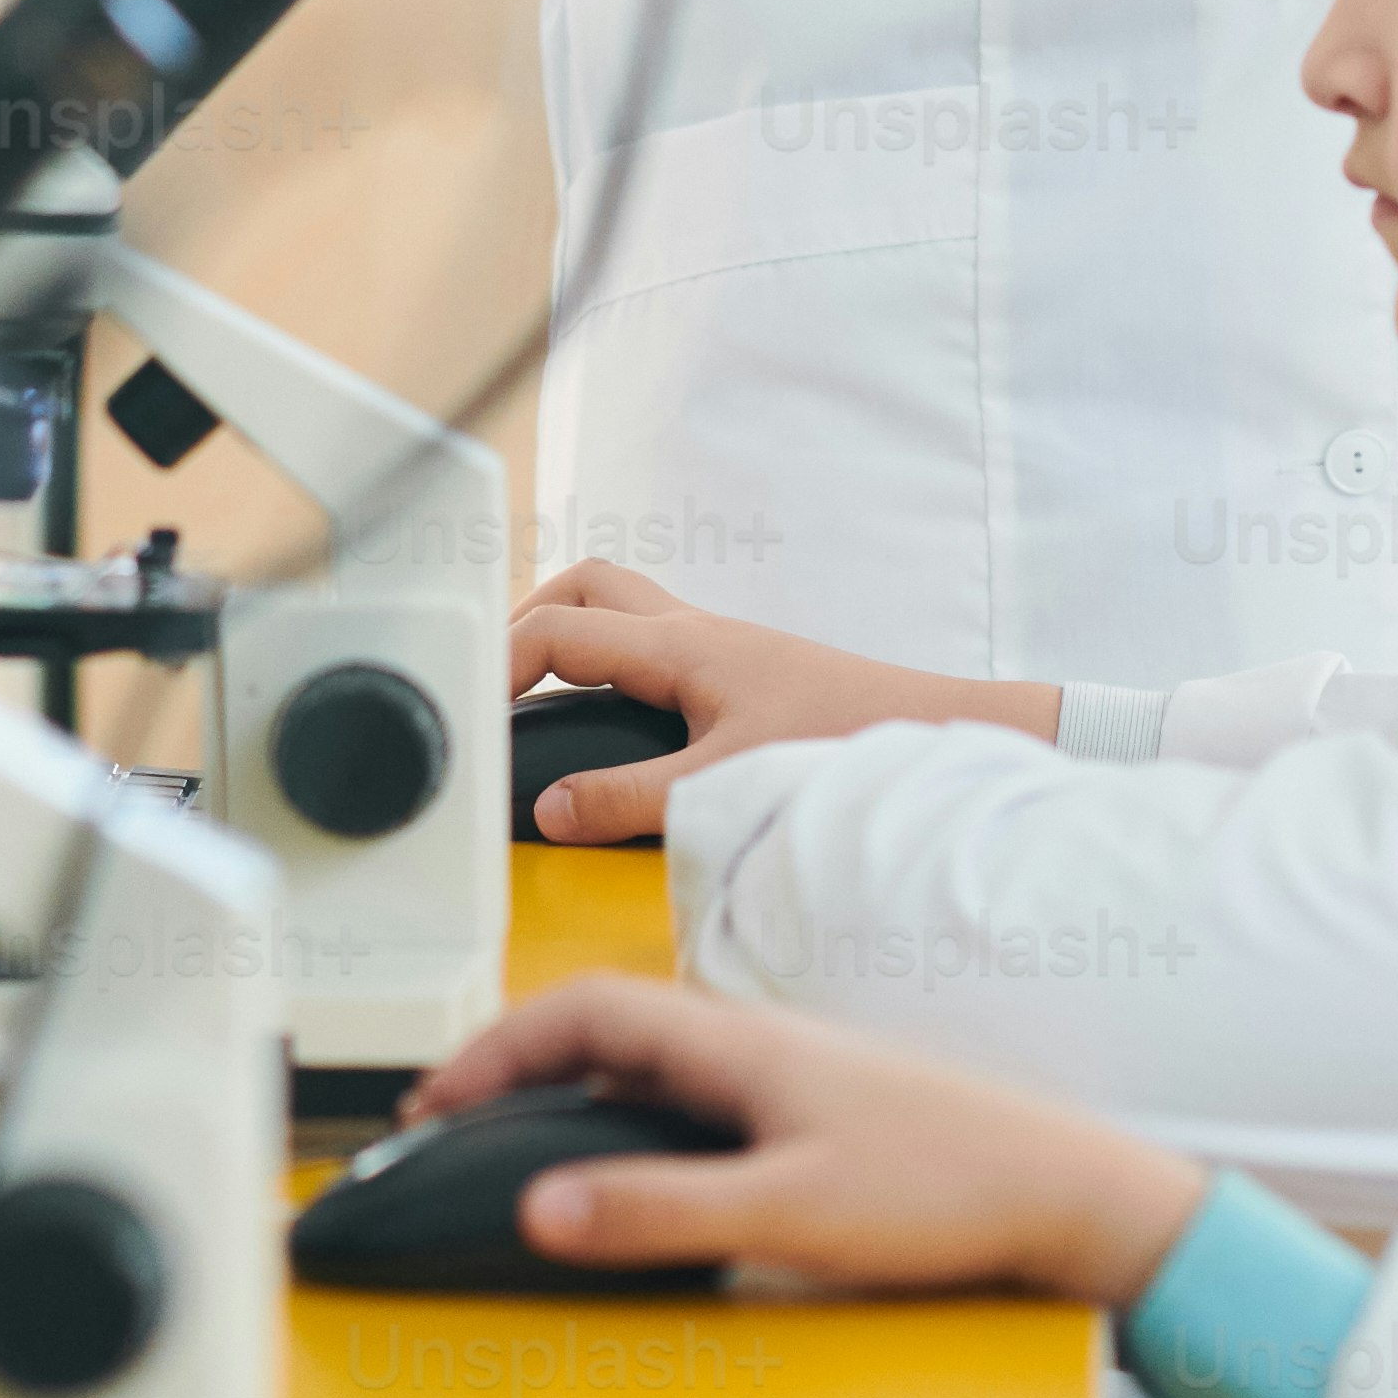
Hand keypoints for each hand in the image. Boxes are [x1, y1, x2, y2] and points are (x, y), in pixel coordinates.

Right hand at [384, 972, 1212, 1303]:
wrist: (1069, 1192)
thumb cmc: (948, 1189)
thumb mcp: (789, 1213)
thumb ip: (660, 1212)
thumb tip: (539, 1208)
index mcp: (737, 1042)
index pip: (584, 1011)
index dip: (495, 1047)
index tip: (435, 1098)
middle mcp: (757, 1041)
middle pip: (607, 1025)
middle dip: (516, 1062)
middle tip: (454, 1118)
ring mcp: (790, 1074)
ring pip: (652, 1060)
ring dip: (575, 1086)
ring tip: (522, 1142)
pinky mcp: (821, 1112)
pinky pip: (696, 1096)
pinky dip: (635, 1117)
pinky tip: (638, 1169)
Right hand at [512, 562, 1048, 834]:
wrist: (935, 731)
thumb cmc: (846, 743)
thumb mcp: (723, 783)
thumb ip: (629, 801)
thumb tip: (551, 811)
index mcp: (678, 646)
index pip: (555, 632)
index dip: (493, 664)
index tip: (462, 709)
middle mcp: (694, 630)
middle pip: (584, 586)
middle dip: (524, 620)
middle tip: (491, 679)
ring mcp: (720, 646)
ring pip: (621, 607)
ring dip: (570, 632)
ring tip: (535, 693)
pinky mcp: (742, 673)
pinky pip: (654, 643)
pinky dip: (614, 663)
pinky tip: (615, 719)